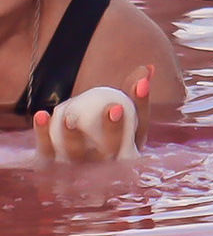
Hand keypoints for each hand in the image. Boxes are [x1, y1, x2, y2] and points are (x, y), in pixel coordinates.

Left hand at [32, 66, 147, 162]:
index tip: (141, 85)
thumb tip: (147, 68)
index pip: (139, 128)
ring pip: (76, 154)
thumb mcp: (122, 116)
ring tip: (70, 118)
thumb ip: (131, 93)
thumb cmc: (103, 133)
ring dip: (72, 136)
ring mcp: (77, 168)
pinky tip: (42, 114)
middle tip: (114, 107)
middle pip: (111, 149)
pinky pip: (47, 151)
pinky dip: (44, 133)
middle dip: (114, 129)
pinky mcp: (51, 167)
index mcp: (128, 148)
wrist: (71, 167)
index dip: (141, 106)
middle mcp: (105, 163)